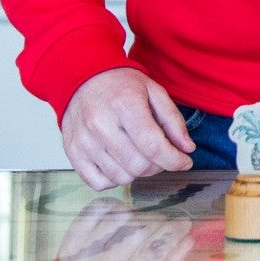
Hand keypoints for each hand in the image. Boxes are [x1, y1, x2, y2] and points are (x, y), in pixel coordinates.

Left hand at [56, 197, 191, 260]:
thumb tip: (187, 240)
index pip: (151, 255)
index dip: (172, 235)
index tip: (184, 224)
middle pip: (138, 233)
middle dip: (159, 223)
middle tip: (166, 223)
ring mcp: (81, 255)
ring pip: (120, 218)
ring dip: (138, 215)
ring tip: (143, 224)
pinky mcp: (71, 239)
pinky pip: (99, 209)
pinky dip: (115, 207)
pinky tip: (121, 217)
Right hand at [60, 67, 195, 190]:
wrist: (82, 78)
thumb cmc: (119, 86)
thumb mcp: (154, 91)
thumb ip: (173, 120)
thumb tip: (187, 148)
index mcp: (124, 105)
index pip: (153, 146)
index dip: (174, 160)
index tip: (184, 161)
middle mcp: (100, 125)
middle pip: (139, 166)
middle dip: (158, 166)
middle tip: (160, 154)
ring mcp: (84, 141)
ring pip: (121, 177)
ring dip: (137, 172)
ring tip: (138, 154)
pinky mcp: (72, 152)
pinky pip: (98, 182)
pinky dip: (114, 179)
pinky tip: (119, 162)